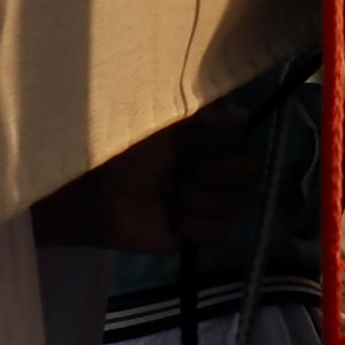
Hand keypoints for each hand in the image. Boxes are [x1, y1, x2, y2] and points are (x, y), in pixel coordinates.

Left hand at [33, 106, 255, 253]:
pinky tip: (174, 217)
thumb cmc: (128, 146)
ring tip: (171, 194)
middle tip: (186, 168)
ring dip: (200, 198)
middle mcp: (210, 170)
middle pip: (249, 173)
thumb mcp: (168, 115)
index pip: (243, 139)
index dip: (222, 141)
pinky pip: (219, 233)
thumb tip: (244, 121)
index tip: (192, 140)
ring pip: (234, 204)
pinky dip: (199, 226)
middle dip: (220, 171)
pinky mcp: (189, 235)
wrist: (94, 191)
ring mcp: (203, 204)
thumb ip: (207, 109)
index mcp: (206, 139)